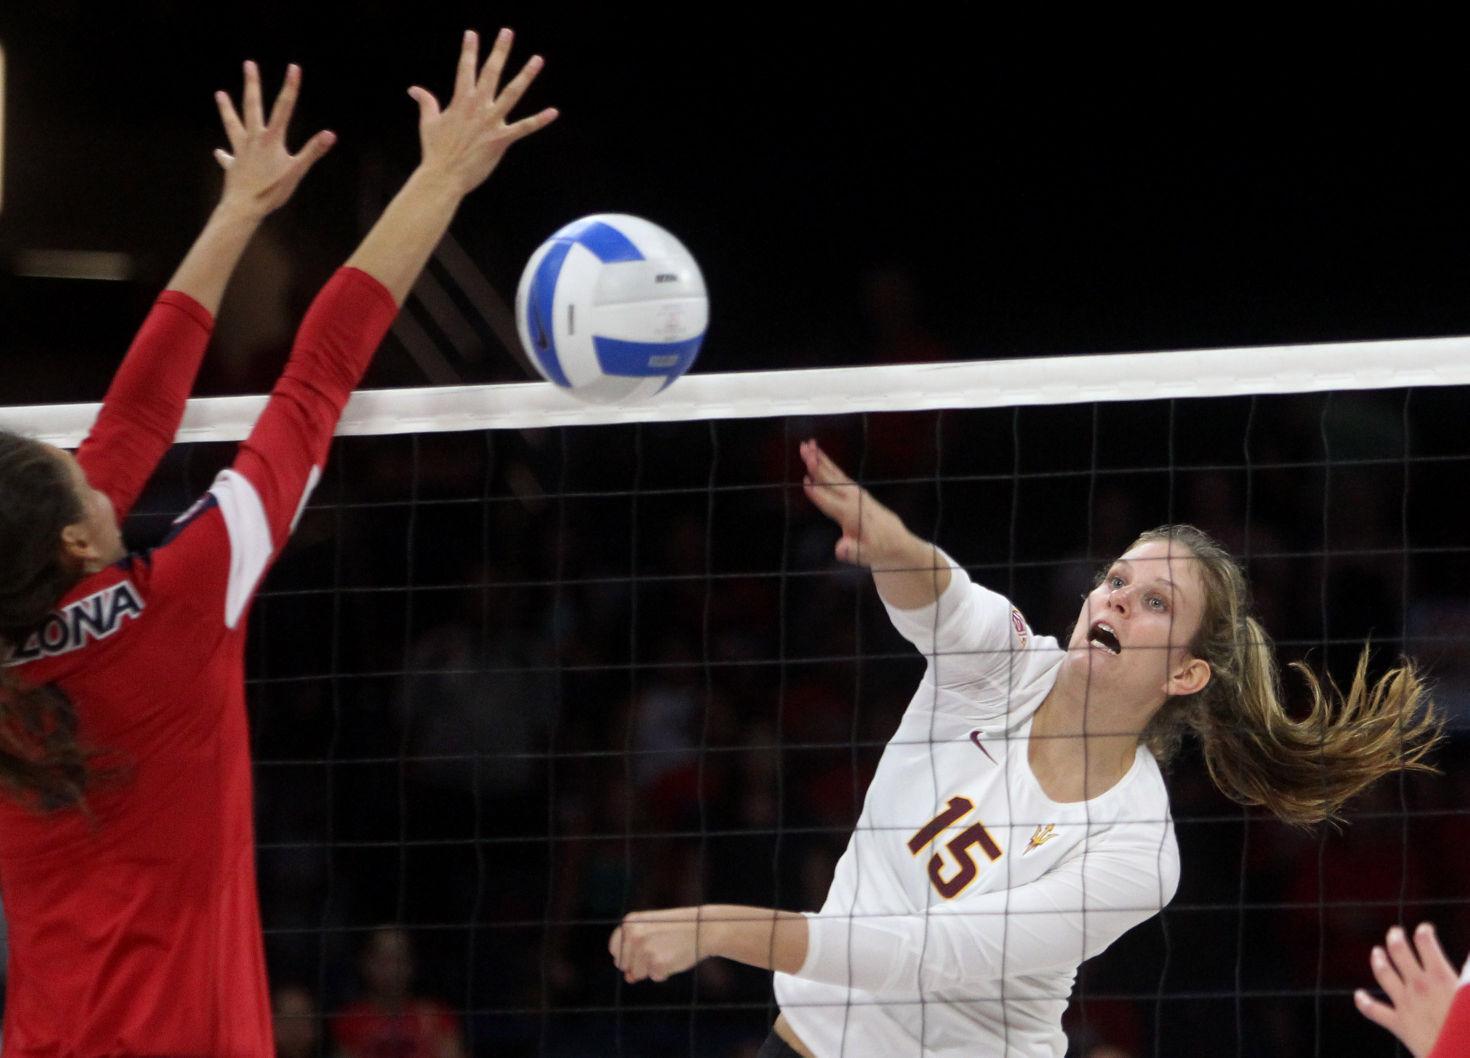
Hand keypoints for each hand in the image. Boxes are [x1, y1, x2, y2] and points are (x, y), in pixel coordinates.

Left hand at [214, 62, 335, 218]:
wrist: (244, 207)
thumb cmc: (272, 190)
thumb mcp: (297, 171)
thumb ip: (312, 151)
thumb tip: (330, 134)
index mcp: (271, 139)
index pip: (284, 108)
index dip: (290, 87)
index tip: (293, 68)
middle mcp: (253, 139)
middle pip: (252, 106)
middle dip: (252, 84)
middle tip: (249, 64)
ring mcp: (240, 150)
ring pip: (232, 124)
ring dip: (226, 109)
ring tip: (219, 94)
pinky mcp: (232, 165)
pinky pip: (227, 157)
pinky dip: (224, 155)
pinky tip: (219, 152)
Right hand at [408, 28, 558, 196]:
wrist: (443, 175)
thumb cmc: (435, 151)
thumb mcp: (429, 123)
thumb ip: (426, 103)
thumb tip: (414, 89)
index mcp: (460, 101)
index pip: (465, 69)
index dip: (469, 50)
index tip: (472, 33)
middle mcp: (477, 107)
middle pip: (491, 73)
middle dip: (499, 51)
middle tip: (507, 32)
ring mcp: (490, 122)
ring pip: (512, 93)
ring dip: (525, 75)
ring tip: (538, 59)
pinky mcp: (500, 139)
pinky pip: (524, 128)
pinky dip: (539, 120)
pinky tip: (554, 112)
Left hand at [609, 908, 711, 983]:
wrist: (704, 927)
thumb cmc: (677, 929)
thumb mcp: (652, 931)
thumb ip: (635, 952)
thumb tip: (629, 978)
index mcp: (629, 923)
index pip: (614, 950)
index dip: (628, 955)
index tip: (643, 949)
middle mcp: (633, 935)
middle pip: (624, 965)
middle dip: (638, 963)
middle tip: (659, 949)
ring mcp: (644, 950)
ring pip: (638, 974)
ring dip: (652, 968)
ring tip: (668, 951)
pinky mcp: (657, 964)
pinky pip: (655, 977)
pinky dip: (665, 972)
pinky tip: (675, 957)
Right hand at [800, 439, 914, 569]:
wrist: (897, 541)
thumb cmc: (878, 550)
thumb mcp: (865, 555)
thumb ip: (851, 551)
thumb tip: (840, 549)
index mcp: (851, 514)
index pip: (830, 502)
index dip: (818, 493)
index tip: (805, 481)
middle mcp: (853, 499)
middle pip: (831, 480)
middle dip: (817, 465)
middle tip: (805, 450)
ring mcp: (855, 493)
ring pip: (834, 472)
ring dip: (820, 458)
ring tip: (808, 445)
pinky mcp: (855, 491)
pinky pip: (838, 474)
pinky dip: (827, 463)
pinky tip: (819, 455)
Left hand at [1356, 922, 1460, 1055]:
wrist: (1460, 1056)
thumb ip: (1469, 975)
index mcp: (1441, 977)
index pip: (1426, 943)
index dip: (1424, 933)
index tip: (1425, 930)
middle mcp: (1418, 986)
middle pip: (1399, 952)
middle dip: (1396, 939)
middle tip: (1395, 932)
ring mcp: (1406, 1004)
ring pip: (1384, 974)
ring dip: (1379, 960)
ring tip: (1377, 952)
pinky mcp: (1399, 1024)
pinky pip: (1374, 1010)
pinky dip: (1364, 1002)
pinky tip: (1359, 996)